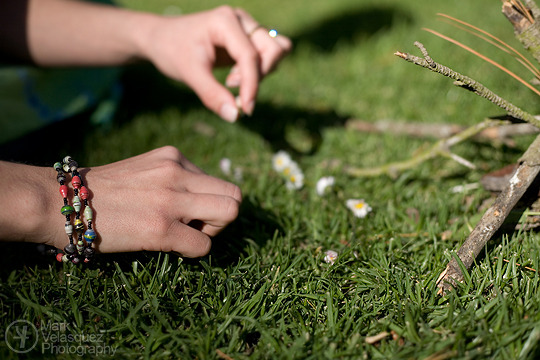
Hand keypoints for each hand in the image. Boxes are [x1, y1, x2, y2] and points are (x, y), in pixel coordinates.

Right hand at [54, 147, 241, 257]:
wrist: (62, 203)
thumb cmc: (103, 193)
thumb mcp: (145, 171)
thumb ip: (176, 178)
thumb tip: (204, 199)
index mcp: (174, 157)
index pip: (219, 181)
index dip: (211, 202)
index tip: (190, 213)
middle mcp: (177, 172)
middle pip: (234, 195)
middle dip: (223, 216)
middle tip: (197, 226)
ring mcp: (171, 199)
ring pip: (230, 213)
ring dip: (214, 231)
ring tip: (186, 234)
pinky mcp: (161, 228)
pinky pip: (204, 245)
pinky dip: (194, 250)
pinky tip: (169, 245)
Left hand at [141, 6, 291, 121]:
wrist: (161, 39)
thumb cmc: (172, 51)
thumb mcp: (189, 74)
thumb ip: (212, 95)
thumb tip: (235, 116)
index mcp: (225, 21)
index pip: (250, 55)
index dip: (252, 85)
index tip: (245, 110)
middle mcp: (241, 20)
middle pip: (274, 49)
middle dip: (259, 75)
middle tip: (231, 86)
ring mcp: (247, 27)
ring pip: (277, 50)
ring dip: (262, 72)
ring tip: (232, 80)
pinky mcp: (248, 39)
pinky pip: (268, 56)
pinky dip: (259, 71)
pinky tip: (235, 76)